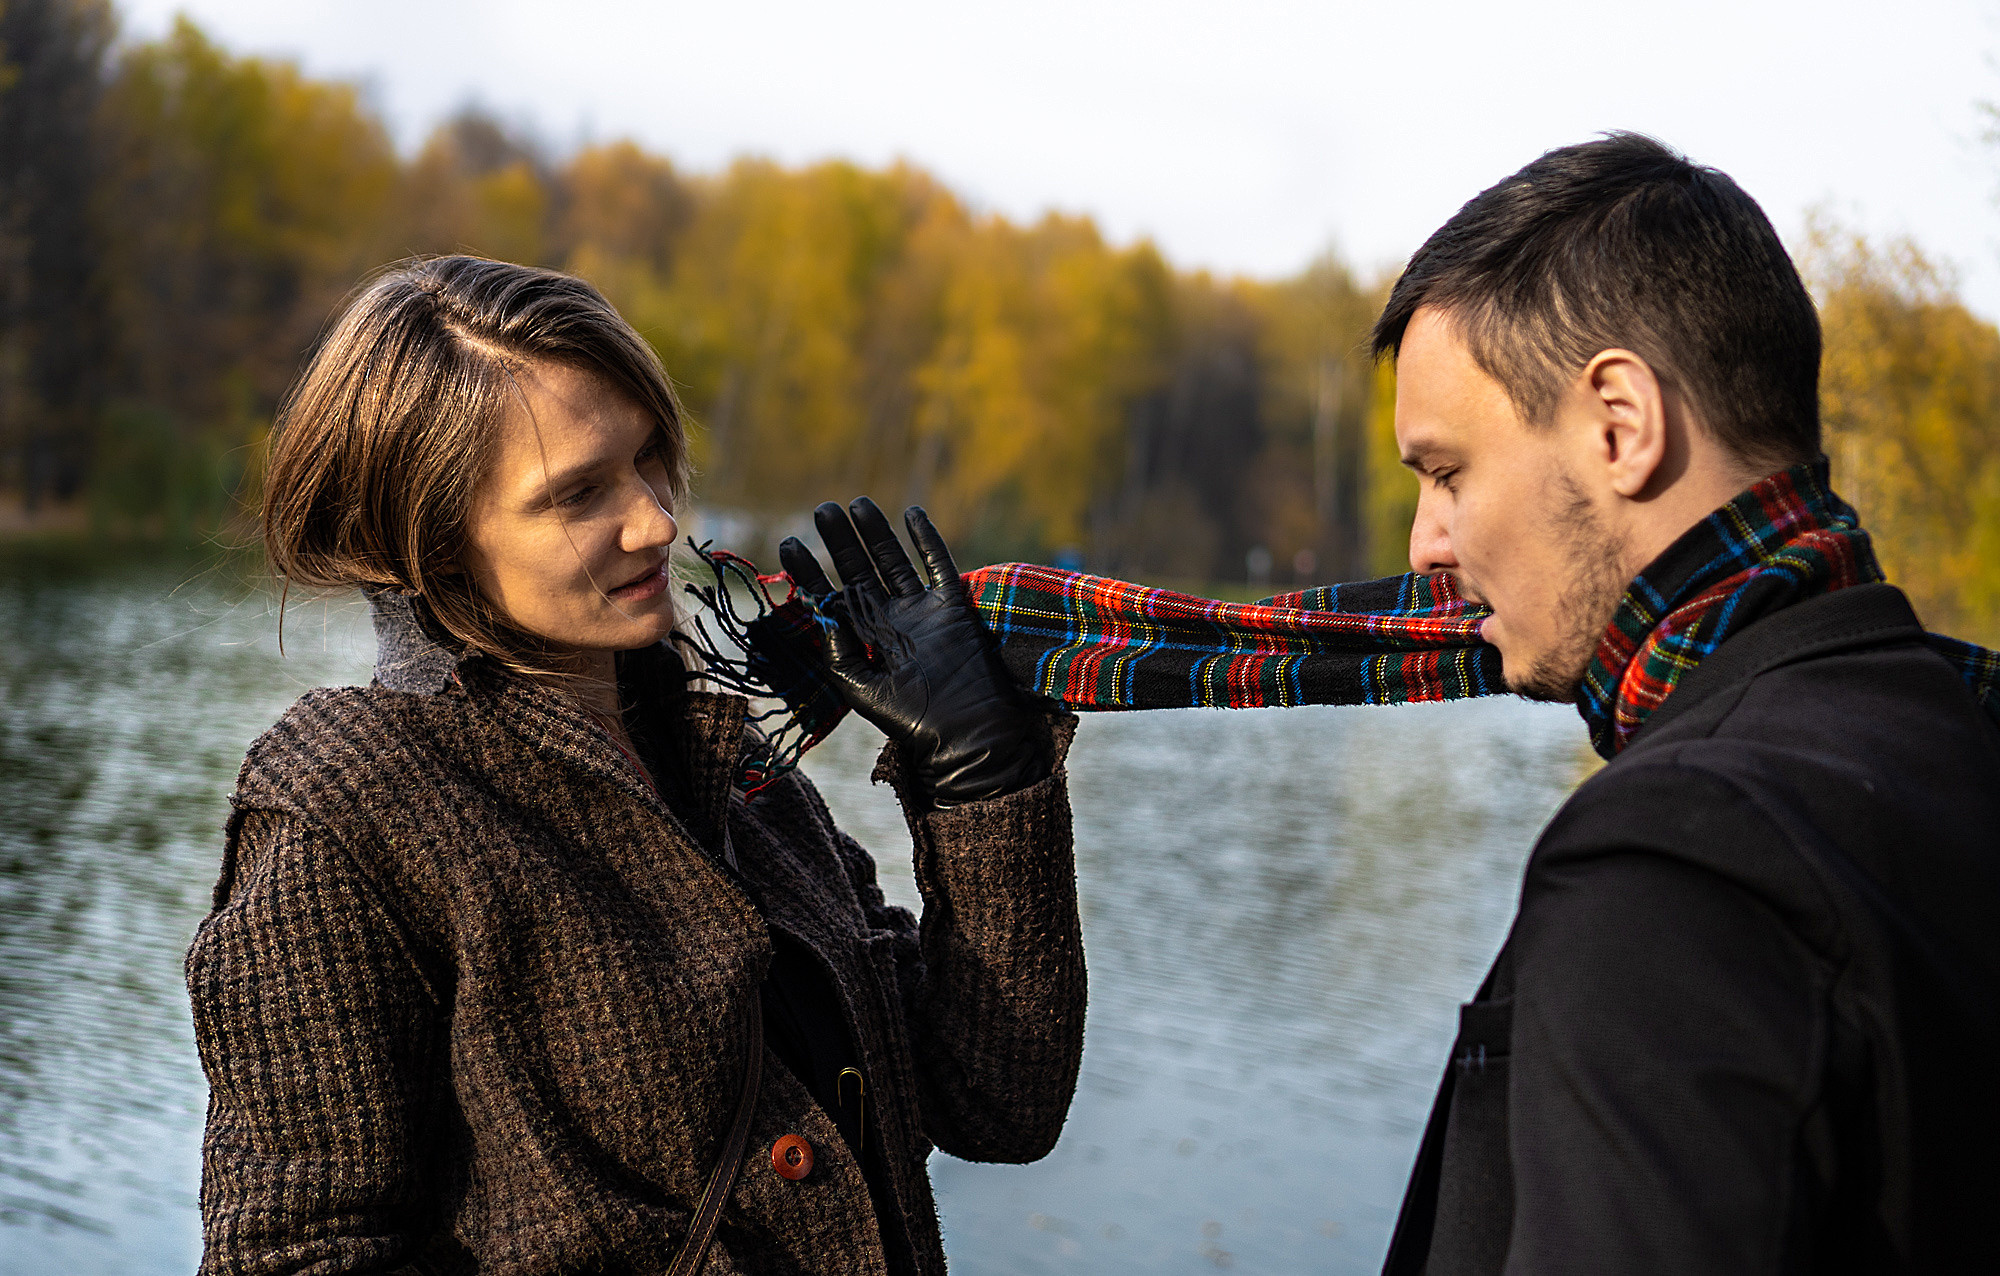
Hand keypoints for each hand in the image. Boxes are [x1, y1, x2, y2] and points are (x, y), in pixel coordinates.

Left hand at [779, 498, 1049, 808]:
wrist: (967, 735)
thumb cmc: (913, 722)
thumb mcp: (862, 690)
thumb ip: (838, 652)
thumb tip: (821, 612)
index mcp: (865, 641)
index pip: (831, 598)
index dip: (810, 573)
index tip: (789, 545)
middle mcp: (891, 620)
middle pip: (860, 571)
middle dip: (840, 542)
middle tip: (822, 509)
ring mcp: (922, 610)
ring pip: (894, 561)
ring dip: (876, 533)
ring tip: (857, 503)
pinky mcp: (953, 606)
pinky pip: (939, 565)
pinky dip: (927, 540)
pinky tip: (912, 513)